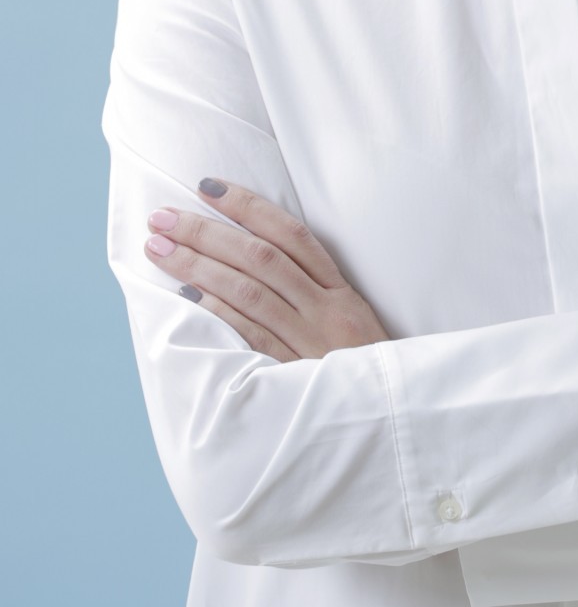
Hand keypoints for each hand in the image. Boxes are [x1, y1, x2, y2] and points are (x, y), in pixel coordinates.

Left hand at [144, 178, 390, 361]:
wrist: (389, 419)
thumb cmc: (362, 371)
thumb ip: (313, 296)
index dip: (249, 207)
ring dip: (199, 265)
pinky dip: (217, 311)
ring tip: (159, 248)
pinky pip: (250, 335)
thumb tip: (250, 260)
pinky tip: (186, 293)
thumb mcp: (351, 324)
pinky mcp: (293, 374)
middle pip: (261, 257)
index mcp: (340, 292)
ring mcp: (310, 341)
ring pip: (249, 291)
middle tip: (163, 217)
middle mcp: (326, 310)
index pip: (291, 235)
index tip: (208, 187)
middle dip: (207, 232)